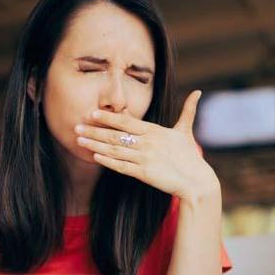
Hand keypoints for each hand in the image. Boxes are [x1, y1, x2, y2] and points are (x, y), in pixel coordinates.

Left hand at [75, 90, 219, 200]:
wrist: (196, 181)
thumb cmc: (190, 157)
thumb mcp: (186, 131)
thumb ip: (188, 111)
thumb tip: (198, 92)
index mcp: (154, 131)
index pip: (126, 121)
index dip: (108, 117)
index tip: (92, 113)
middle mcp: (147, 142)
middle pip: (115, 135)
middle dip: (94, 130)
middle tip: (76, 126)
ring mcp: (144, 158)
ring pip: (114, 150)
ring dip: (95, 145)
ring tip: (80, 140)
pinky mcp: (143, 173)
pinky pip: (121, 166)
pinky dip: (107, 161)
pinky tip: (95, 156)